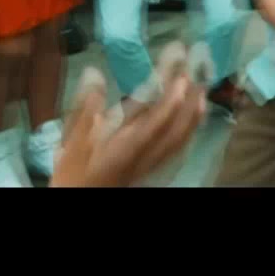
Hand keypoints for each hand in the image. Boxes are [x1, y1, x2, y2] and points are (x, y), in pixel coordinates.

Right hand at [51, 42, 206, 187]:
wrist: (82, 202)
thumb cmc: (74, 174)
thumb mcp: (73, 143)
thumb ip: (85, 111)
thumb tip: (94, 73)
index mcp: (127, 148)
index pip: (157, 121)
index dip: (172, 97)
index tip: (182, 73)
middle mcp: (146, 156)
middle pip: (177, 128)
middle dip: (190, 101)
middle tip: (198, 73)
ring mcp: (152, 164)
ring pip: (181, 139)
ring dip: (194, 114)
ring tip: (202, 90)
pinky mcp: (152, 169)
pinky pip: (178, 147)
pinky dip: (189, 130)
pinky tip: (192, 119)